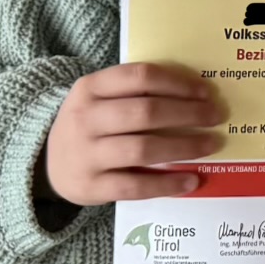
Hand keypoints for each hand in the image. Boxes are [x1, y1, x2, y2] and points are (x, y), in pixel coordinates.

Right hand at [42, 64, 225, 205]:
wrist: (47, 164)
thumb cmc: (89, 125)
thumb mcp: (99, 99)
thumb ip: (134, 93)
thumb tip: (196, 94)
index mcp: (90, 88)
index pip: (140, 77)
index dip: (177, 83)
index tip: (206, 91)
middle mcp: (85, 118)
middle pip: (146, 112)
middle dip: (188, 113)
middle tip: (217, 116)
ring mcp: (86, 154)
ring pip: (143, 149)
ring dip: (184, 147)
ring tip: (212, 145)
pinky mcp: (91, 186)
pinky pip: (136, 185)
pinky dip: (167, 183)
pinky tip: (191, 180)